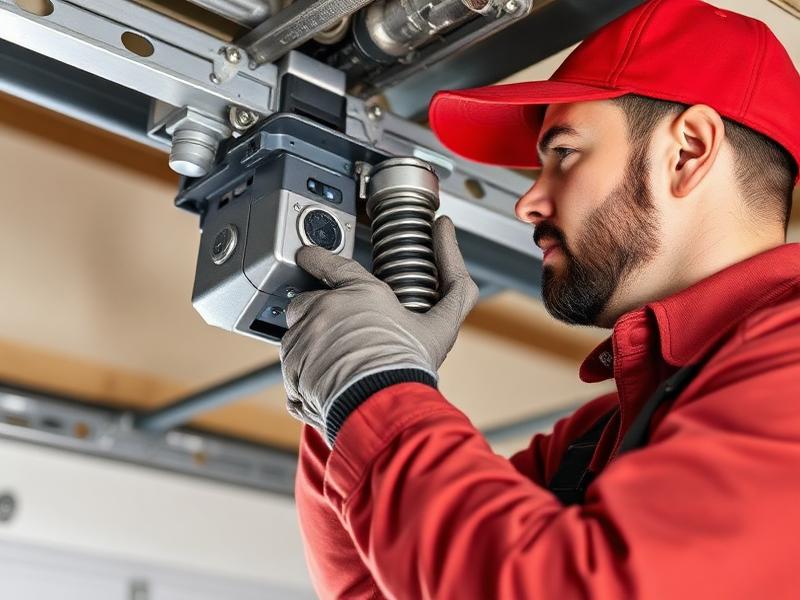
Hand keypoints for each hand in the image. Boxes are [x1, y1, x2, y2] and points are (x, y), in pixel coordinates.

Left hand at [280, 216, 478, 444]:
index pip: (334, 265)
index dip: (319, 259)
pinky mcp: (291, 366)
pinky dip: (304, 372)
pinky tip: (327, 381)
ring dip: (311, 344)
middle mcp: (326, 309)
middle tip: (342, 337)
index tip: (307, 256)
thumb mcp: (443, 323)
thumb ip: (454, 280)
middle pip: (309, 301)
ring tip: (338, 363)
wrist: (381, 406)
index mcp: (361, 292)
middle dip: (320, 314)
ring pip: (298, 333)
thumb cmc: (410, 366)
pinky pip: (292, 365)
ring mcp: (304, 337)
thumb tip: (446, 229)